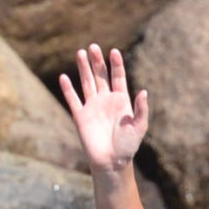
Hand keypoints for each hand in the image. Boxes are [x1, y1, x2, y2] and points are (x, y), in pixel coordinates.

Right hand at [60, 44, 150, 176]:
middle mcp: (105, 100)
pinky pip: (73, 100)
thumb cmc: (128, 146)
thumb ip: (141, 109)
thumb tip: (144, 91)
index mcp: (121, 101)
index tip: (114, 51)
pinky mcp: (80, 116)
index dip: (116, 64)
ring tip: (80, 52)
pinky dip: (67, 89)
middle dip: (97, 61)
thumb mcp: (139, 127)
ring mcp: (92, 107)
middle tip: (93, 46)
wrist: (112, 162)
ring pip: (86, 82)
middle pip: (100, 75)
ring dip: (83, 68)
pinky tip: (64, 77)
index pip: (118, 77)